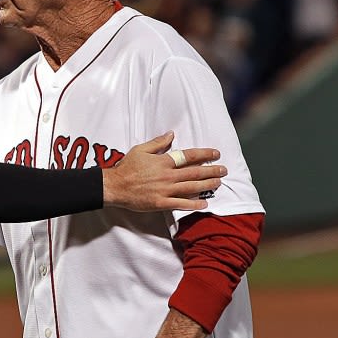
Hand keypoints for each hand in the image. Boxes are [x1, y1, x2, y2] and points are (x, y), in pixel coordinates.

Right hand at [102, 131, 225, 211]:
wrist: (114, 187)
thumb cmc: (126, 167)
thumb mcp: (140, 150)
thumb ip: (157, 142)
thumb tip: (171, 134)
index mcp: (163, 161)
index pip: (189, 156)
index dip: (204, 154)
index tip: (216, 154)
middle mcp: (167, 175)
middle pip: (195, 172)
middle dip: (212, 171)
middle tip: (224, 170)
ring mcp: (165, 190)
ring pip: (191, 187)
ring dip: (207, 185)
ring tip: (219, 183)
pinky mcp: (161, 203)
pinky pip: (181, 204)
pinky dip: (194, 204)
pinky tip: (205, 203)